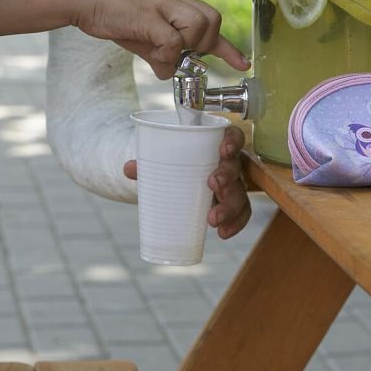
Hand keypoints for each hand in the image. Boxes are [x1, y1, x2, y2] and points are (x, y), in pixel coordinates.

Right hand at [71, 0, 249, 77]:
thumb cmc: (112, 15)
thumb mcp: (141, 37)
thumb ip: (159, 53)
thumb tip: (168, 73)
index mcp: (175, 1)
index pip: (211, 21)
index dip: (227, 47)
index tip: (242, 64)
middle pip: (212, 21)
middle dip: (202, 45)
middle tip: (177, 55)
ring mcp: (161, 5)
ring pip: (198, 28)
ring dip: (183, 49)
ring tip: (160, 54)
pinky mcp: (147, 16)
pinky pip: (172, 41)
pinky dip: (166, 55)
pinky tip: (152, 56)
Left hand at [124, 125, 250, 237]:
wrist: (183, 180)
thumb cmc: (178, 165)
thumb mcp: (165, 162)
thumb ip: (148, 164)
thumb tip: (129, 168)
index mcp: (217, 146)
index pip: (233, 136)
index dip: (233, 141)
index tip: (223, 149)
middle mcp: (230, 164)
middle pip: (236, 168)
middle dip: (226, 176)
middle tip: (212, 185)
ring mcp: (234, 185)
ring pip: (241, 195)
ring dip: (230, 207)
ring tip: (212, 220)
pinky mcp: (232, 205)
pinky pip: (241, 214)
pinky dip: (234, 225)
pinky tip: (222, 233)